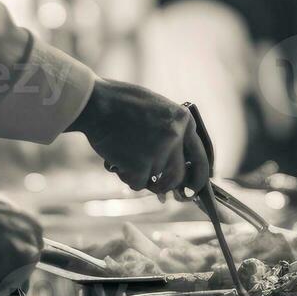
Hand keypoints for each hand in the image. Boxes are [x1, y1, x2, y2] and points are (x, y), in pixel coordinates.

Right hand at [70, 79, 212, 196]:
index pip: (200, 155)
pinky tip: (117, 162)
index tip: (195, 186)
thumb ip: (169, 131)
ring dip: (140, 176)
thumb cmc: (121, 103)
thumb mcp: (156, 108)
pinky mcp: (141, 165)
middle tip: (163, 193)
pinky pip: (138, 183)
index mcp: (183, 120)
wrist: (96, 103)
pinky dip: (127, 177)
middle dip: (170, 187)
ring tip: (126, 162)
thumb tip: (173, 162)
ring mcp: (160, 151)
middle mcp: (176, 136)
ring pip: (156, 181)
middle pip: (180, 175)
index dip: (199, 174)